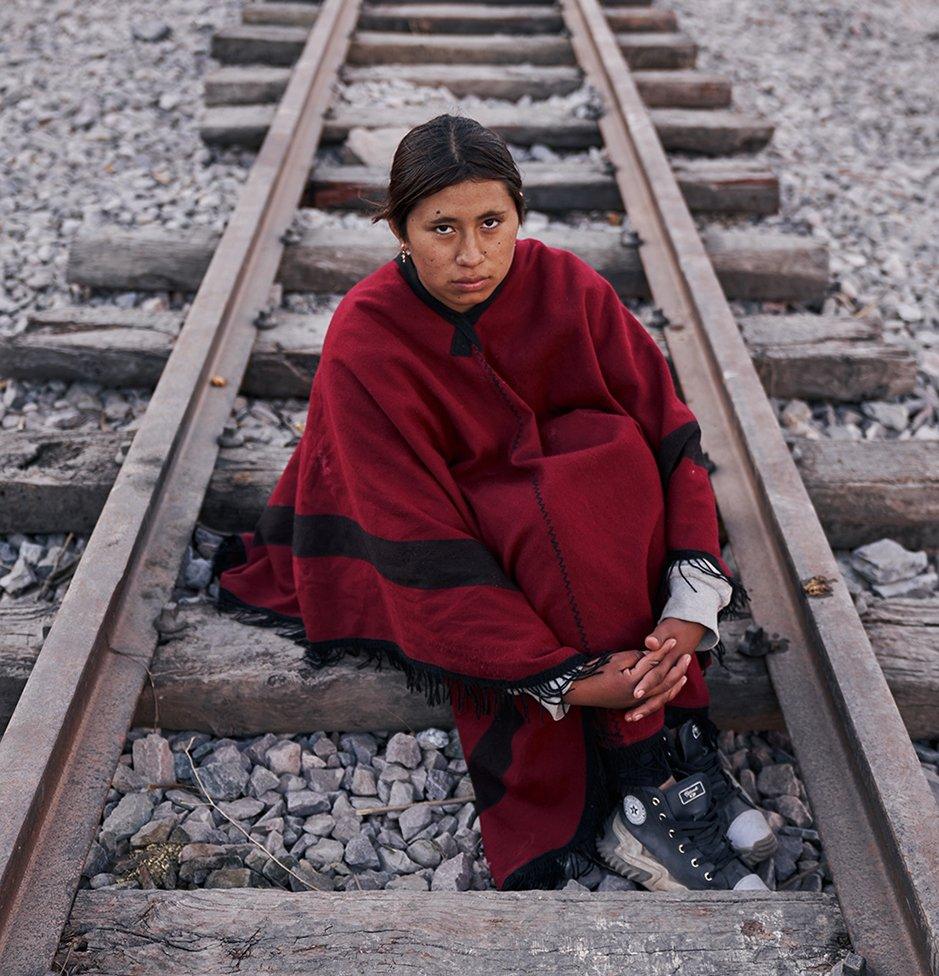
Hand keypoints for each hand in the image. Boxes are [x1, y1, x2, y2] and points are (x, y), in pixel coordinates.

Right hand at [561, 645, 690, 710]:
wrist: (579, 689)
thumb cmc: (594, 672)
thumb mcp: (616, 660)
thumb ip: (636, 658)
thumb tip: (650, 655)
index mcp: (633, 682)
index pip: (653, 664)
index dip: (663, 651)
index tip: (673, 641)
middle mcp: (637, 694)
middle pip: (663, 681)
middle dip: (676, 668)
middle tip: (687, 656)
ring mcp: (635, 701)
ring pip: (662, 694)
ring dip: (674, 683)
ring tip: (684, 674)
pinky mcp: (631, 703)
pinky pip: (654, 700)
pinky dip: (664, 694)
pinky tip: (669, 689)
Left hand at [629, 617, 705, 706]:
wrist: (693, 627)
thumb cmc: (677, 626)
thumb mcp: (667, 628)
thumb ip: (658, 636)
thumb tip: (650, 643)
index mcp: (672, 661)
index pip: (658, 675)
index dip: (646, 684)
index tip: (634, 693)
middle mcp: (673, 672)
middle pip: (658, 692)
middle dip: (644, 705)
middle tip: (629, 715)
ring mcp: (673, 676)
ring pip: (660, 697)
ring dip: (646, 708)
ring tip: (630, 718)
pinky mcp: (670, 678)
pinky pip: (662, 694)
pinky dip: (652, 702)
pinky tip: (639, 710)